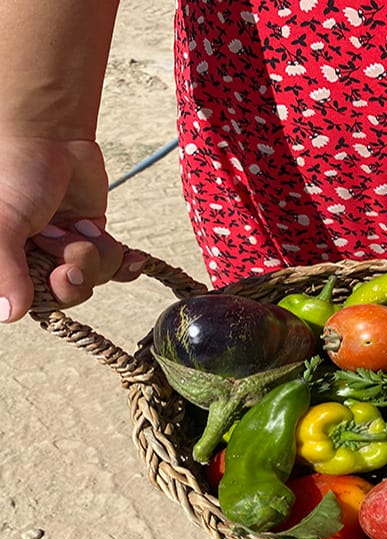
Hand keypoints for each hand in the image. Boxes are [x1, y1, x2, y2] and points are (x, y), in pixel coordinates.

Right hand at [0, 135, 141, 322]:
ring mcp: (67, 251)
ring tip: (78, 225)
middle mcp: (35, 262)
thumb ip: (5, 269)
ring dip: (96, 251)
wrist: (49, 137)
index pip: (34, 302)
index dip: (53, 292)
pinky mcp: (94, 239)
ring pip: (97, 277)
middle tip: (68, 242)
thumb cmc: (15, 175)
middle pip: (70, 294)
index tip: (58, 271)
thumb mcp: (2, 223)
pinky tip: (136, 259)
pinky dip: (125, 263)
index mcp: (8, 264)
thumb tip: (10, 314)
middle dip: (78, 269)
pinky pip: (115, 267)